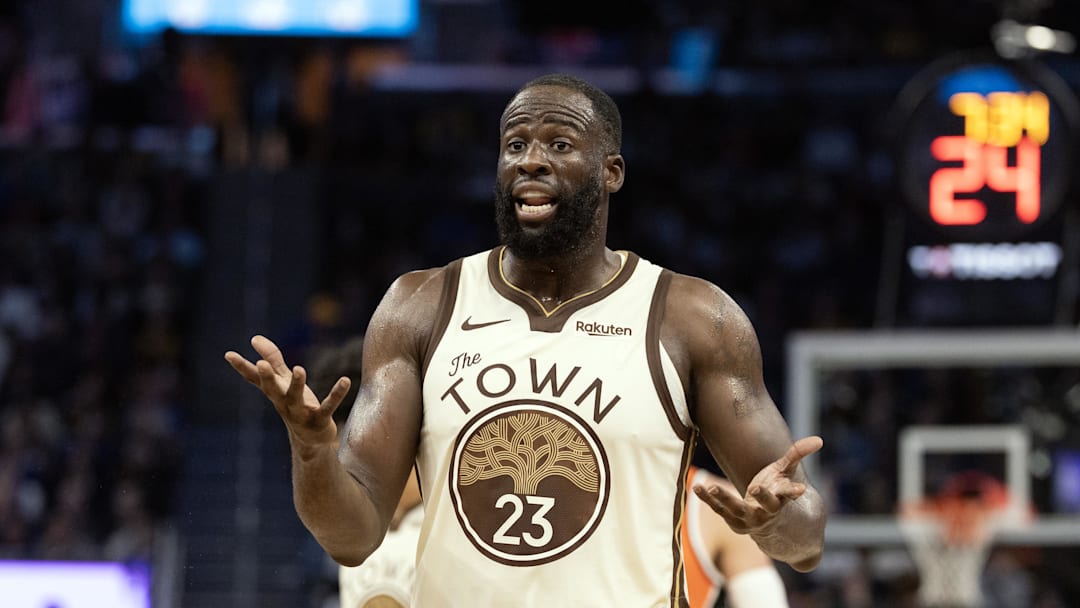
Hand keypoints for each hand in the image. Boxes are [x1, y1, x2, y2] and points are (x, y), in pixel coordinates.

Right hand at [225, 335, 351, 447]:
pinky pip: (328, 406)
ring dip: (297, 384)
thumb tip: (254, 338)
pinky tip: (345, 380)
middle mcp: (284, 402)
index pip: (255, 379)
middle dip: (267, 377)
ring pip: (296, 398)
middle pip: (272, 389)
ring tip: (299, 369)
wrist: (311, 440)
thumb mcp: (283, 381)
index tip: (228, 354)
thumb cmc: (295, 404)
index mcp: (274, 392)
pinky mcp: (320, 420)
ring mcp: (300, 413)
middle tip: (261, 364)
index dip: (242, 367)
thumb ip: (272, 360)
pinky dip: (336, 394)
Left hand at [693, 435, 822, 534]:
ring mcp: (750, 518)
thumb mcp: (785, 472)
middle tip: (755, 489)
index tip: (800, 490)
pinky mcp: (733, 520)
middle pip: (766, 505)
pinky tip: (697, 488)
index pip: (789, 494)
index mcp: (782, 498)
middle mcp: (767, 511)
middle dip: (762, 498)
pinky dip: (708, 499)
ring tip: (712, 487)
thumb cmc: (776, 491)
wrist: (767, 523)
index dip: (793, 491)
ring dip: (725, 498)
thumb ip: (797, 455)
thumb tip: (819, 440)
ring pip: (737, 509)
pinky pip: (719, 509)